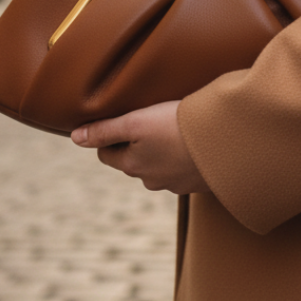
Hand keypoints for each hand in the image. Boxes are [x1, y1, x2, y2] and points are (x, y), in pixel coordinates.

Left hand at [71, 101, 210, 194]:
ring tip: (173, 128)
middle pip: (133, 161)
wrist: (226, 141)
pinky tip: (193, 141)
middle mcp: (152, 180)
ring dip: (162, 150)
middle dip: (136, 144)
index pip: (107, 154)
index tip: (122, 118)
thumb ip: (104, 130)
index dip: (109, 135)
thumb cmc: (177, 128)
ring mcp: (178, 183)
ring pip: (160, 165)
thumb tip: (74, 137)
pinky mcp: (201, 180)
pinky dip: (184, 155)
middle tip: (149, 119)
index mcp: (133, 166)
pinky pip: (184, 167)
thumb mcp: (135, 123)